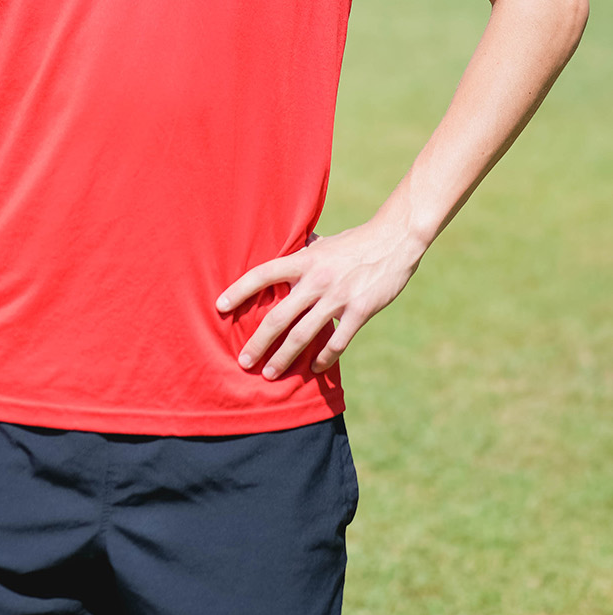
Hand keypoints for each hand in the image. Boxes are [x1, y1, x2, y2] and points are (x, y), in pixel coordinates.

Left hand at [217, 219, 424, 377]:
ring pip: (303, 335)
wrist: (395, 240)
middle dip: (258, 343)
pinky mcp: (361, 311)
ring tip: (270, 374)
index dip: (239, 290)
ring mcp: (338, 297)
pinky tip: (313, 368)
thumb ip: (300, 254)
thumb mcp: (322, 243)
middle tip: (243, 362)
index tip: (220, 307)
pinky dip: (323, 359)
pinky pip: (336, 342)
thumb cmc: (354, 242)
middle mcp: (316, 280)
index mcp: (304, 260)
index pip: (263, 275)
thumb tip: (279, 253)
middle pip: (278, 317)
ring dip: (283, 358)